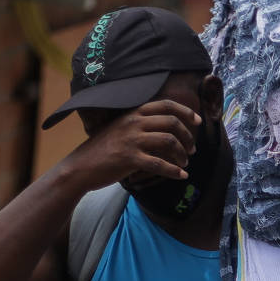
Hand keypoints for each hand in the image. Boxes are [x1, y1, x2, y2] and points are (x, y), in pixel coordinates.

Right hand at [62, 100, 202, 189]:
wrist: (81, 166)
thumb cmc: (103, 149)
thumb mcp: (121, 128)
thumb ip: (140, 123)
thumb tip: (166, 127)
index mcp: (133, 113)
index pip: (166, 105)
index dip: (186, 112)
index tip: (198, 121)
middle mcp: (134, 123)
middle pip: (172, 122)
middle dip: (188, 136)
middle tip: (192, 149)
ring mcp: (132, 140)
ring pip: (169, 141)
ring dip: (183, 154)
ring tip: (185, 163)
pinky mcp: (130, 159)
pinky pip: (159, 164)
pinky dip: (174, 171)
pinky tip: (182, 176)